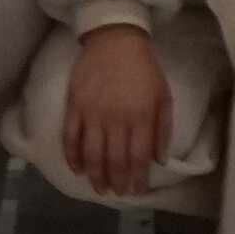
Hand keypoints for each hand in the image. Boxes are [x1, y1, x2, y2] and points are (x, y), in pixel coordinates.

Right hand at [58, 23, 169, 201]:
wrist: (114, 40)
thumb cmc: (144, 70)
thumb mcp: (164, 97)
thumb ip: (162, 130)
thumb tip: (158, 160)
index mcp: (140, 118)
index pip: (138, 158)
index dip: (137, 179)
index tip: (137, 192)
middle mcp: (115, 120)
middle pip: (114, 160)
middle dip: (117, 182)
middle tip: (117, 193)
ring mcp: (92, 114)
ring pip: (92, 154)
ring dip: (95, 175)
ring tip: (99, 188)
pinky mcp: (74, 106)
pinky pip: (70, 137)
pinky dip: (72, 155)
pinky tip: (76, 168)